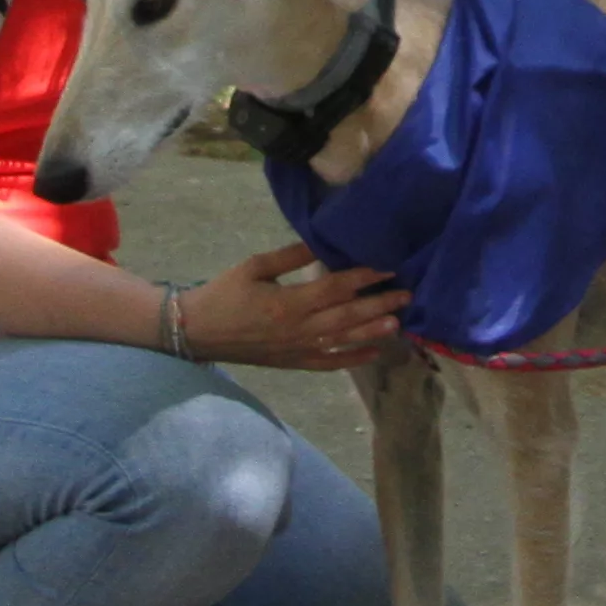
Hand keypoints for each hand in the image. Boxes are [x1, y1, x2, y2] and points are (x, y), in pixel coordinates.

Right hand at [180, 246, 409, 371]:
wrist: (197, 331)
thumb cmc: (224, 293)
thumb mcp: (254, 266)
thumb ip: (290, 255)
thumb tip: (323, 243)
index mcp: (289, 302)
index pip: (336, 288)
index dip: (365, 277)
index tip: (389, 266)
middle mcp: (300, 329)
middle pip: (348, 316)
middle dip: (379, 304)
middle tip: (407, 294)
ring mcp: (299, 350)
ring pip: (344, 341)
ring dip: (373, 331)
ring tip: (399, 322)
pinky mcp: (295, 363)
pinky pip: (330, 363)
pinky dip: (353, 359)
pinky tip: (375, 353)